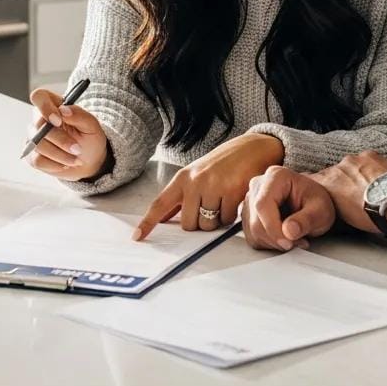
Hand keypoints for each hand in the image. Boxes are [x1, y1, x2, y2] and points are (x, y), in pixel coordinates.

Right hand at [24, 88, 109, 181]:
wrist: (89, 162)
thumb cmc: (90, 140)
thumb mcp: (92, 126)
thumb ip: (79, 114)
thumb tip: (63, 110)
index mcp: (55, 105)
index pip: (39, 96)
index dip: (45, 107)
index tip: (59, 121)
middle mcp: (40, 119)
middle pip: (38, 125)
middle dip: (60, 140)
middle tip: (77, 148)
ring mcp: (34, 137)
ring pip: (38, 145)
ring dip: (60, 155)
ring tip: (75, 158)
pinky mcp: (32, 154)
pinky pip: (37, 160)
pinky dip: (55, 165)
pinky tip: (65, 164)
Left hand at [134, 133, 284, 239]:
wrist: (249, 148)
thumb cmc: (220, 165)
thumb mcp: (196, 175)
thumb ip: (180, 197)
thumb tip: (162, 218)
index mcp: (182, 179)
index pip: (160, 203)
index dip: (148, 222)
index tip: (137, 237)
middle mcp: (194, 181)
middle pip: (188, 224)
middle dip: (199, 223)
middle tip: (209, 208)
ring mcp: (213, 186)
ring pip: (208, 224)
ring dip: (216, 221)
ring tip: (221, 202)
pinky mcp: (232, 191)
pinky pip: (226, 220)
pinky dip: (230, 216)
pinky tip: (233, 200)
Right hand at [242, 166, 334, 250]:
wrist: (312, 202)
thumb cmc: (316, 202)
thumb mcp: (321, 210)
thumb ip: (307, 220)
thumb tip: (289, 232)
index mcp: (276, 176)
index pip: (263, 204)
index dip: (273, 227)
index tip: (289, 242)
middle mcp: (258, 185)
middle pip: (256, 220)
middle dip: (276, 238)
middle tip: (298, 242)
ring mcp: (250, 199)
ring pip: (253, 230)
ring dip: (274, 242)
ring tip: (295, 238)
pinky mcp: (248, 214)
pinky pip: (252, 236)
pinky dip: (269, 243)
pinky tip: (283, 237)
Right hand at [312, 151, 386, 233]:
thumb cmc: (372, 215)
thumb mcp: (345, 217)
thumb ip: (334, 203)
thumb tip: (333, 205)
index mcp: (328, 183)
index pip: (311, 178)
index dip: (315, 183)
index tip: (316, 186)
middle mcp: (338, 167)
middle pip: (334, 171)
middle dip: (341, 180)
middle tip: (353, 193)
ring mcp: (355, 159)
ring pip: (352, 165)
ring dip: (357, 173)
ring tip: (370, 187)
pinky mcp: (371, 154)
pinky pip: (367, 159)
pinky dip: (372, 167)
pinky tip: (380, 178)